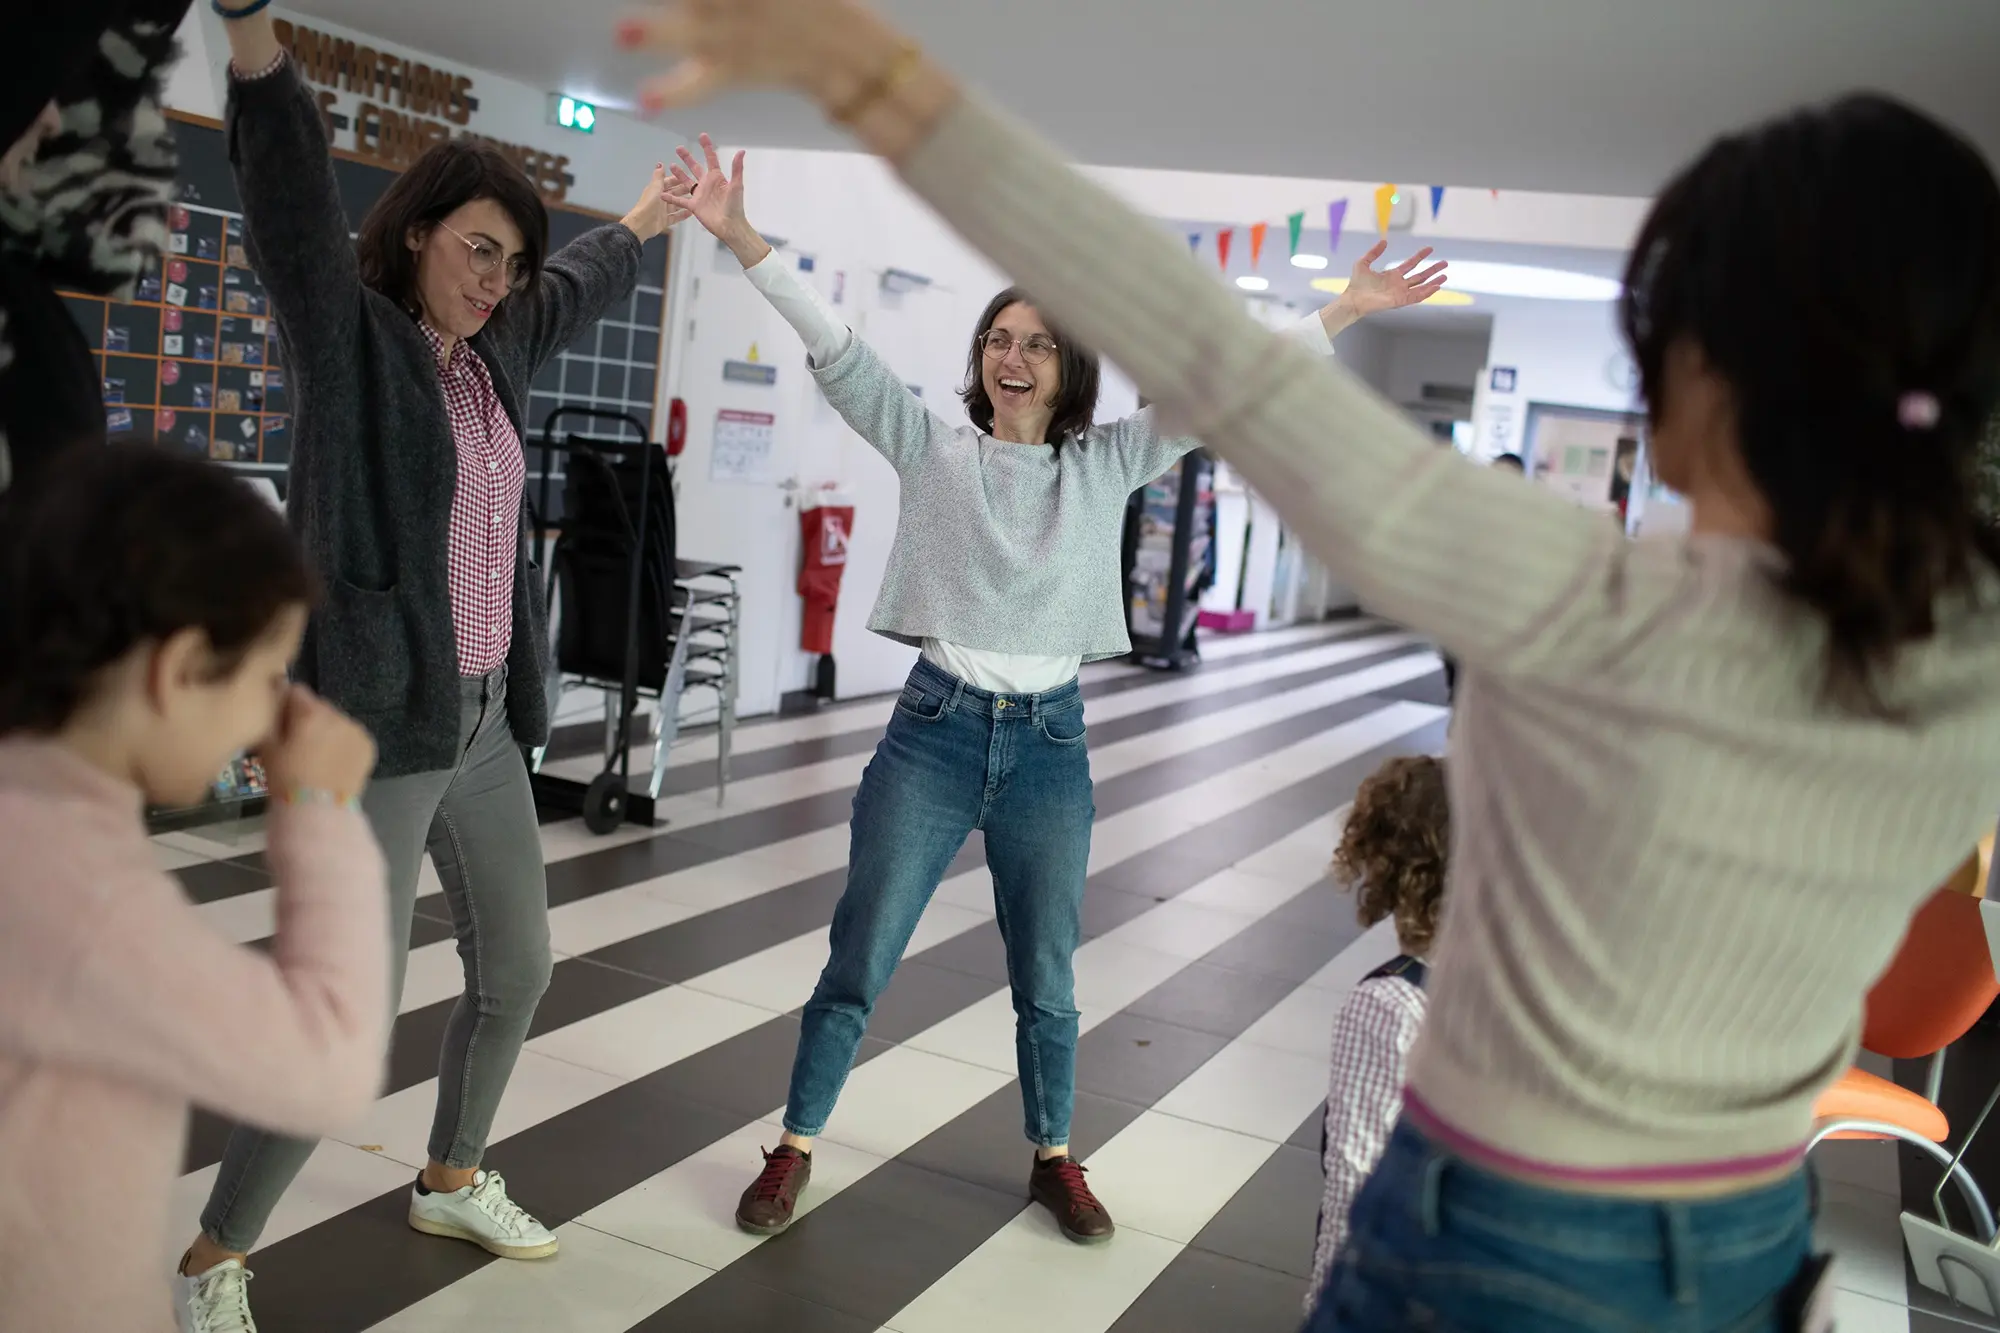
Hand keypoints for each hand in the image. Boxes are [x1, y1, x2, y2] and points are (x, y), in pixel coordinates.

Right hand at [262, 685, 376, 803]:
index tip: (283, 723)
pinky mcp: (368, 745)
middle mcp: (338, 715)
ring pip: (337, 720)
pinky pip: (352, 734)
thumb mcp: (267, 746)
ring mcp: (357, 730)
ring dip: (328, 729)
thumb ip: (271, 715)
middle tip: (300, 743)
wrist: (318, 809)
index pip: (296, 691)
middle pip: (319, 706)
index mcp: (311, 712)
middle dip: (309, 718)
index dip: (287, 705)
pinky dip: (343, 742)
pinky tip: (334, 761)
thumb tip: (276, 694)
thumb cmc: (286, 778)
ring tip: (318, 755)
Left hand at [617, 1, 877, 108]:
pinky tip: (646, 101)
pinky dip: (675, 92)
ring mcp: (736, 36)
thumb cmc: (811, 3)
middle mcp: (741, 4)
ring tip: (624, 33)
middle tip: (630, 24)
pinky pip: (702, 81)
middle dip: (669, 21)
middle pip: (704, 0)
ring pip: (696, 33)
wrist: (846, 53)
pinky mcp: (734, 67)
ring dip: (660, 33)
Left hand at [620, 162, 692, 242]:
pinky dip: (683, 215)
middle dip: (683, 190)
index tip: (687, 176)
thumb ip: (659, 176)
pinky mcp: (665, 220)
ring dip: (684, 202)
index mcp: (657, 190)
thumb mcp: (655, 187)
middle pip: (673, 193)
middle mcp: (660, 199)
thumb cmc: (649, 204)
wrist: (642, 223)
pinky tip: (691, 212)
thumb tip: (660, 164)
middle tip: (695, 188)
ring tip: (696, 200)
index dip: (677, 179)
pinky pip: (676, 217)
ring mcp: (663, 210)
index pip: (668, 182)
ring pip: (676, 205)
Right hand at [669, 135, 769, 265]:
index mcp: (717, 178)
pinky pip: (680, 200)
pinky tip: (661, 192)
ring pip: (686, 181)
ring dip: (679, 173)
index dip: (706, 147)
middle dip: (687, 158)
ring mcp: (699, 195)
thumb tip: (741, 151)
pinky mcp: (694, 206)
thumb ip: (736, 169)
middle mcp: (706, 184)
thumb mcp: (736, 186)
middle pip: (695, 168)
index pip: (711, 159)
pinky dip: (671, 197)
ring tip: (671, 165)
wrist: (730, 226)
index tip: (702, 135)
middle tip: (678, 148)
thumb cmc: (735, 206)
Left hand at [1336, 241, 1448, 317]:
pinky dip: (1426, 292)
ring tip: (1445, 276)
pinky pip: (1416, 297)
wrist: (1352, 299)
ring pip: (1421, 286)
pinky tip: (1436, 287)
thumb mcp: (1363, 262)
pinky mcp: (1399, 301)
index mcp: (1392, 275)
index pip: (1410, 264)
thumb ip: (1374, 252)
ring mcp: (1400, 293)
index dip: (1420, 256)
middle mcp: (1398, 284)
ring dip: (1433, 282)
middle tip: (1445, 263)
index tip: (1430, 248)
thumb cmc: (1356, 284)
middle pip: (1420, 276)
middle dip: (1433, 270)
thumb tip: (1384, 241)